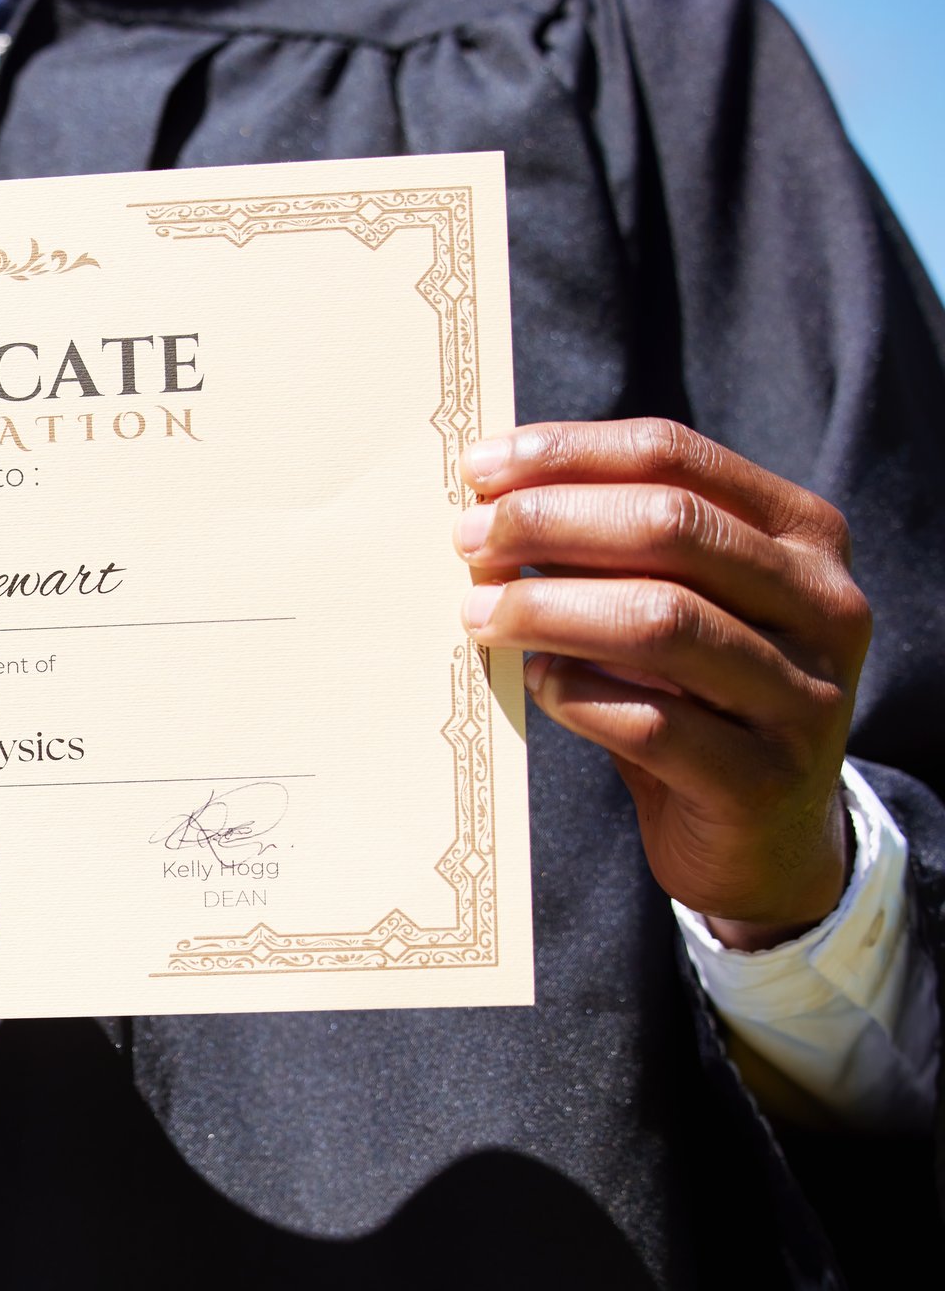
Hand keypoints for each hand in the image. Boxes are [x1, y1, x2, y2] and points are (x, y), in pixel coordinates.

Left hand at [456, 419, 869, 950]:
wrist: (765, 836)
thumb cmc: (696, 698)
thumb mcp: (679, 606)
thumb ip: (618, 553)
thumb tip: (493, 501)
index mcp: (803, 536)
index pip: (675, 457)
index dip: (569, 454)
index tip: (478, 468)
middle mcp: (823, 604)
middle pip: (670, 528)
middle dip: (550, 523)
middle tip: (467, 541)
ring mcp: (805, 695)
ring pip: (661, 621)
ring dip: (548, 609)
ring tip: (478, 614)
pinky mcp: (765, 779)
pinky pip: (653, 722)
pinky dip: (577, 694)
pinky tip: (536, 683)